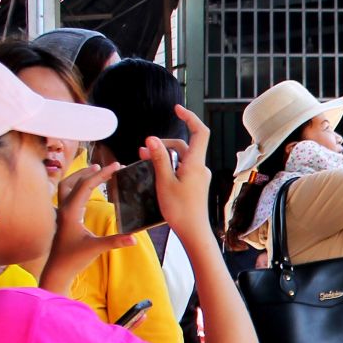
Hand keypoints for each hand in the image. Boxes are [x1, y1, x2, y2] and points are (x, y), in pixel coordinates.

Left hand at [39, 162, 133, 292]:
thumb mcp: (96, 249)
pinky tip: (87, 190)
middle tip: (107, 166)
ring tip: (94, 171)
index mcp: (71, 212)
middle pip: (73, 181)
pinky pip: (68, 195)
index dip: (102, 174)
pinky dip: (77, 186)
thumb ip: (115, 241)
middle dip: (90, 171)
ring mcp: (62, 213)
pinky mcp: (64, 218)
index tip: (116, 166)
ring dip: (79, 176)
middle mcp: (64, 209)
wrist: (57, 270)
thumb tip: (135, 238)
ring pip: (66, 186)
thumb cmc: (73, 259)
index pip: (86, 186)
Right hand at [148, 105, 212, 243]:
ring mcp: (198, 176)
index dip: (189, 118)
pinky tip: (154, 172)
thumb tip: (152, 138)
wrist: (194, 232)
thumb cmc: (180, 209)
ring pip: (180, 158)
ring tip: (143, 159)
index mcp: (195, 163)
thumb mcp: (164, 182)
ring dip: (162, 156)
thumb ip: (158, 159)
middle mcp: (199, 167)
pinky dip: (168, 166)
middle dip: (162, 144)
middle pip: (182, 145)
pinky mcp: (194, 185)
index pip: (200, 132)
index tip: (177, 109)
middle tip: (143, 151)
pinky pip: (181, 169)